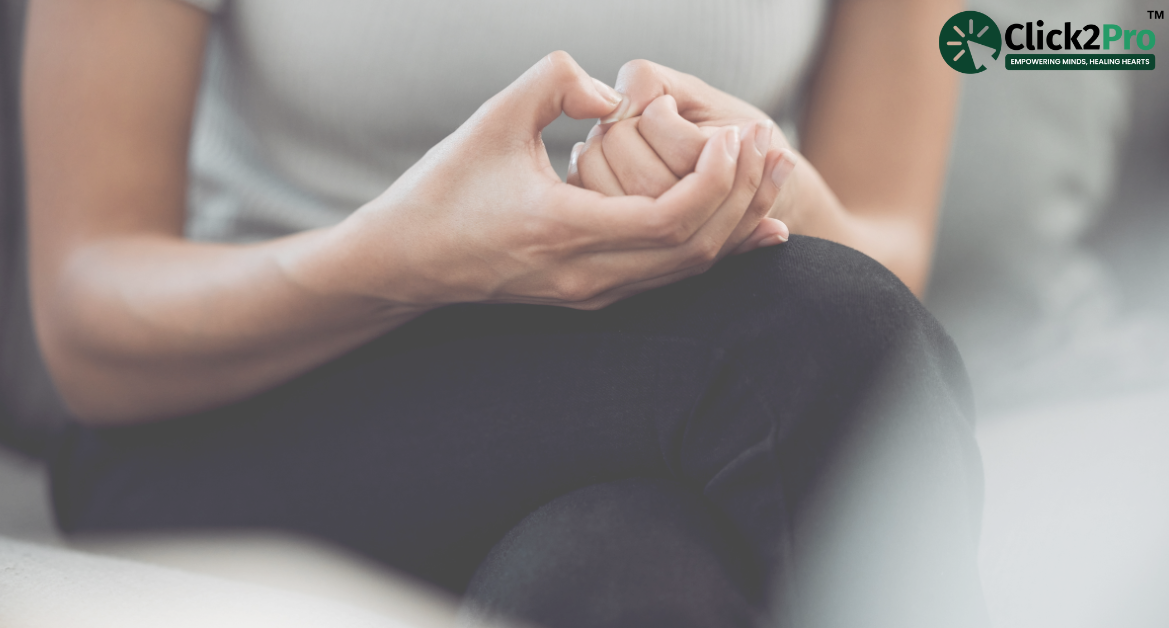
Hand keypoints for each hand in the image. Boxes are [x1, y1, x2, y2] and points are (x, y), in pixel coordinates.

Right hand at [319, 52, 771, 309]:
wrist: (406, 261)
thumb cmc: (444, 187)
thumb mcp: (492, 118)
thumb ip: (556, 82)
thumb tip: (619, 95)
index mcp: (563, 230)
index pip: (671, 218)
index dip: (717, 178)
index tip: (735, 134)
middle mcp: (586, 275)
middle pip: (695, 249)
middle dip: (744, 196)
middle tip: (772, 145)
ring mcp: (592, 294)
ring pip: (688, 270)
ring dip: (736, 222)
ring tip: (771, 175)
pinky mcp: (593, 297)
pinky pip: (670, 278)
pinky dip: (714, 249)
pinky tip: (751, 228)